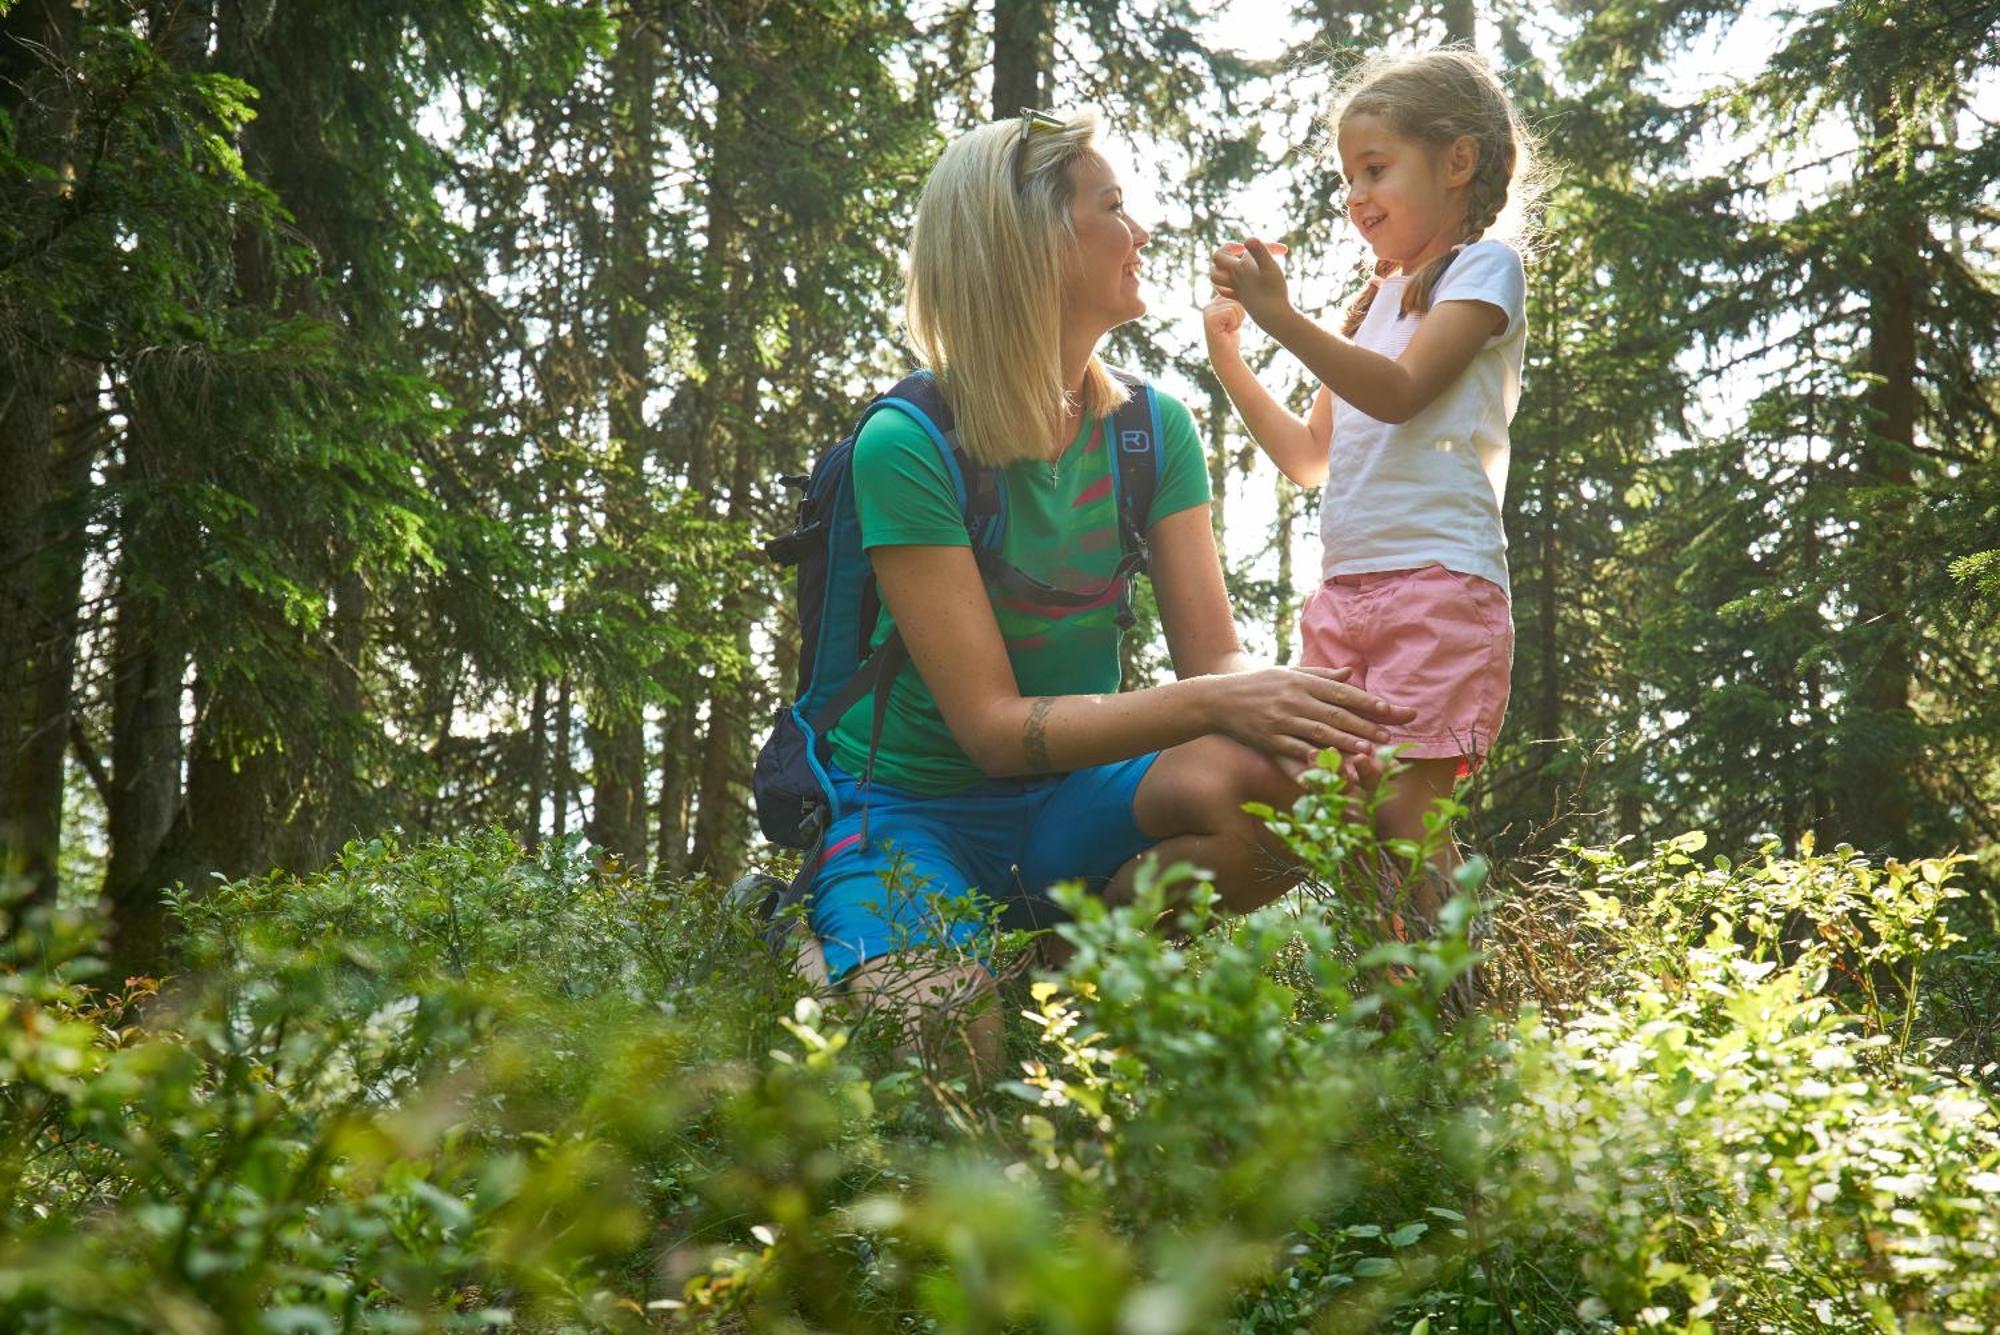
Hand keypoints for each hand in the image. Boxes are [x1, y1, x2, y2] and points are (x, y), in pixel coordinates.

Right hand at [1202, 294, 1245, 355]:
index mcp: (1214, 302)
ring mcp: (1208, 311)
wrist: (1225, 355)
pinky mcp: (1210, 319)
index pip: (1235, 294)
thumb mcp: (1235, 314)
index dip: (1240, 309)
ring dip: (1237, 320)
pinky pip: (1231, 313)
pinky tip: (1227, 331)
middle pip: (1235, 299)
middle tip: (1231, 326)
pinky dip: (1234, 323)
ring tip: (1229, 329)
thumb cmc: (1231, 336)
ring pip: (1234, 306)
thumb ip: (1234, 301)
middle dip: (1239, 314)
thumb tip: (1242, 286)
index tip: (1232, 322)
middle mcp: (1208, 305)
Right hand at [1202, 664, 1414, 773]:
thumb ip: (1321, 675)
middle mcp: (1294, 698)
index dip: (1368, 702)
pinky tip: (1331, 763)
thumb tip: (1350, 674)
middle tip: (1388, 737)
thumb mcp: (1288, 673)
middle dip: (1365, 726)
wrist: (1217, 699)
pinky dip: (1314, 757)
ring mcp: (1281, 719)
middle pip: (1336, 713)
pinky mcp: (1269, 739)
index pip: (1342, 692)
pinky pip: (1296, 749)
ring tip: (1369, 751)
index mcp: (1302, 681)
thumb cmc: (1257, 685)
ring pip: (1320, 732)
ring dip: (1346, 742)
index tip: (1390, 710)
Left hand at [1209, 238, 1290, 326]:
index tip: (1251, 248)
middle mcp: (1234, 279)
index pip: (1220, 253)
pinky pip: (1227, 292)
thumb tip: (1248, 238)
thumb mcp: (1269, 266)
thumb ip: (1259, 251)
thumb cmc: (1274, 290)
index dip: (1233, 246)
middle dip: (1225, 254)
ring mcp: (1237, 290)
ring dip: (1224, 269)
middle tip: (1242, 253)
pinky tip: (1241, 282)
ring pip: (1217, 278)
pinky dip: (1229, 285)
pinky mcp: (1243, 300)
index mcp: (1237, 269)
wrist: (1275, 316)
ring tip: (1238, 264)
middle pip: (1216, 264)